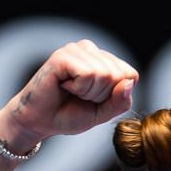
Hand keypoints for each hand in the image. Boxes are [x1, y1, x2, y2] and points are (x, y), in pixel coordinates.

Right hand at [0, 39, 137, 151]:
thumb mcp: (103, 113)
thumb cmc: (69, 114)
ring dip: (88, 93)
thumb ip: (120, 101)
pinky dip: (79, 88)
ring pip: (104, 75)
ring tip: (71, 91)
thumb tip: (129, 82)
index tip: (93, 99)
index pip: (131, 74)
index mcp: (103, 59)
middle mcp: (90, 50)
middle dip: (101, 95)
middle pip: (118, 75)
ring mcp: (76, 50)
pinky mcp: (63, 56)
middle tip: (79, 96)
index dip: (114, 95)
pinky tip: (64, 85)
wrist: (40, 121)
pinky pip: (87, 74)